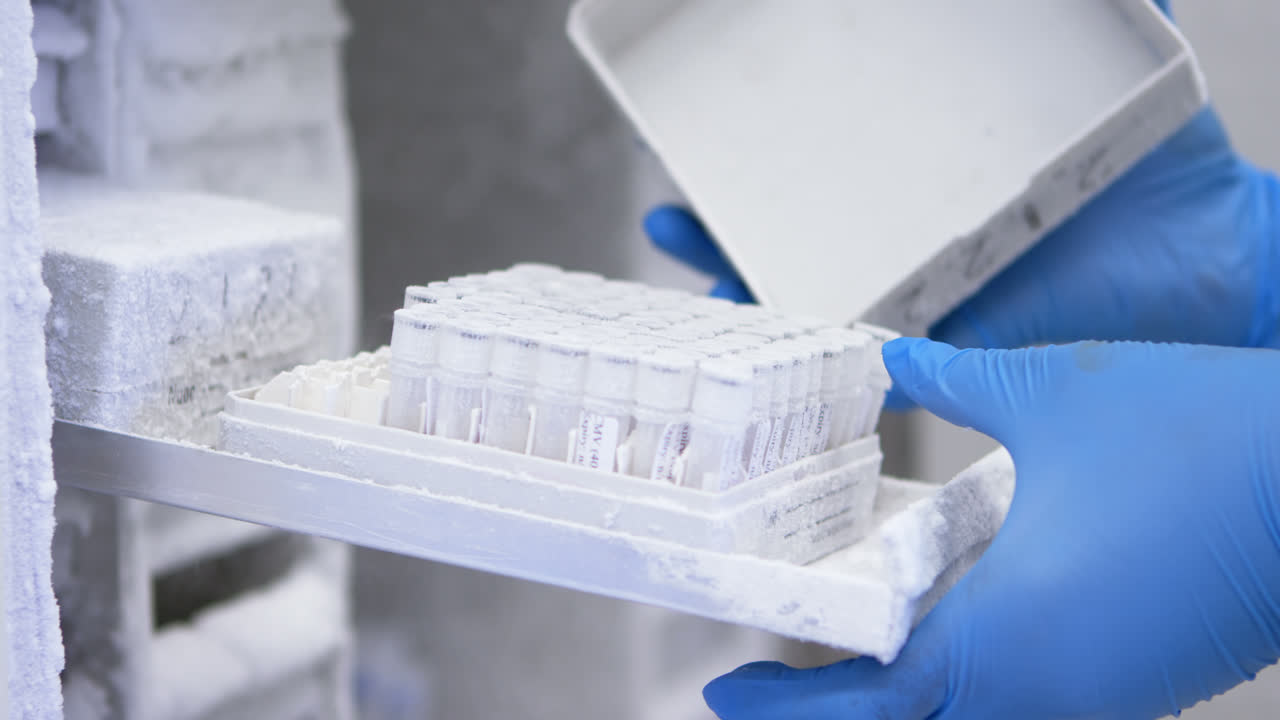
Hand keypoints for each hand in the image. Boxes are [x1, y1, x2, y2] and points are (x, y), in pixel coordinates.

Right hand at [644, 0, 1279, 351]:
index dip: (768, 144)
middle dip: (725, 219)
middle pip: (796, 227)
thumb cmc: (1161, 175)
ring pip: (804, 286)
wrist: (1205, 260)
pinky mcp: (938, 336)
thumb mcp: (1110, 74)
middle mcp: (914, 234)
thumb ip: (1098, 10)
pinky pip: (853, 347)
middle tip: (672, 207)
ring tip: (680, 244)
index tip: (710, 128)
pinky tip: (750, 321)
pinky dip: (798, 344)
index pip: (834, 159)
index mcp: (936, 178)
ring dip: (736, 273)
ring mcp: (920, 289)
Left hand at [703, 338, 1279, 718]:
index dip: (791, 709)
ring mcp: (1104, 700)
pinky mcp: (1145, 686)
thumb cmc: (1203, 435)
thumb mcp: (1050, 396)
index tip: (731, 692)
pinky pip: (1034, 706)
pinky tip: (957, 627)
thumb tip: (891, 361)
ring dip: (912, 702)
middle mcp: (1051, 691)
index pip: (869, 707)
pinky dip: (976, 684)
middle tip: (783, 683)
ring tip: (856, 650)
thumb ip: (952, 379)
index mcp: (1008, 635)